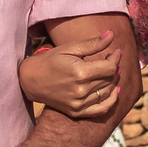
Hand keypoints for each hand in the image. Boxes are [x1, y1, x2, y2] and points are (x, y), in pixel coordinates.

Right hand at [19, 21, 136, 121]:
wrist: (31, 80)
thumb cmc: (50, 60)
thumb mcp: (70, 48)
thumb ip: (92, 44)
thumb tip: (112, 34)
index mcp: (80, 73)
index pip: (110, 67)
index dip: (116, 58)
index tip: (116, 51)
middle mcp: (81, 90)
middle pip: (110, 79)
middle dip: (114, 68)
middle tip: (112, 60)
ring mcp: (78, 103)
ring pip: (108, 93)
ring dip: (113, 81)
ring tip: (111, 72)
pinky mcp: (76, 112)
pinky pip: (101, 109)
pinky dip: (111, 101)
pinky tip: (114, 91)